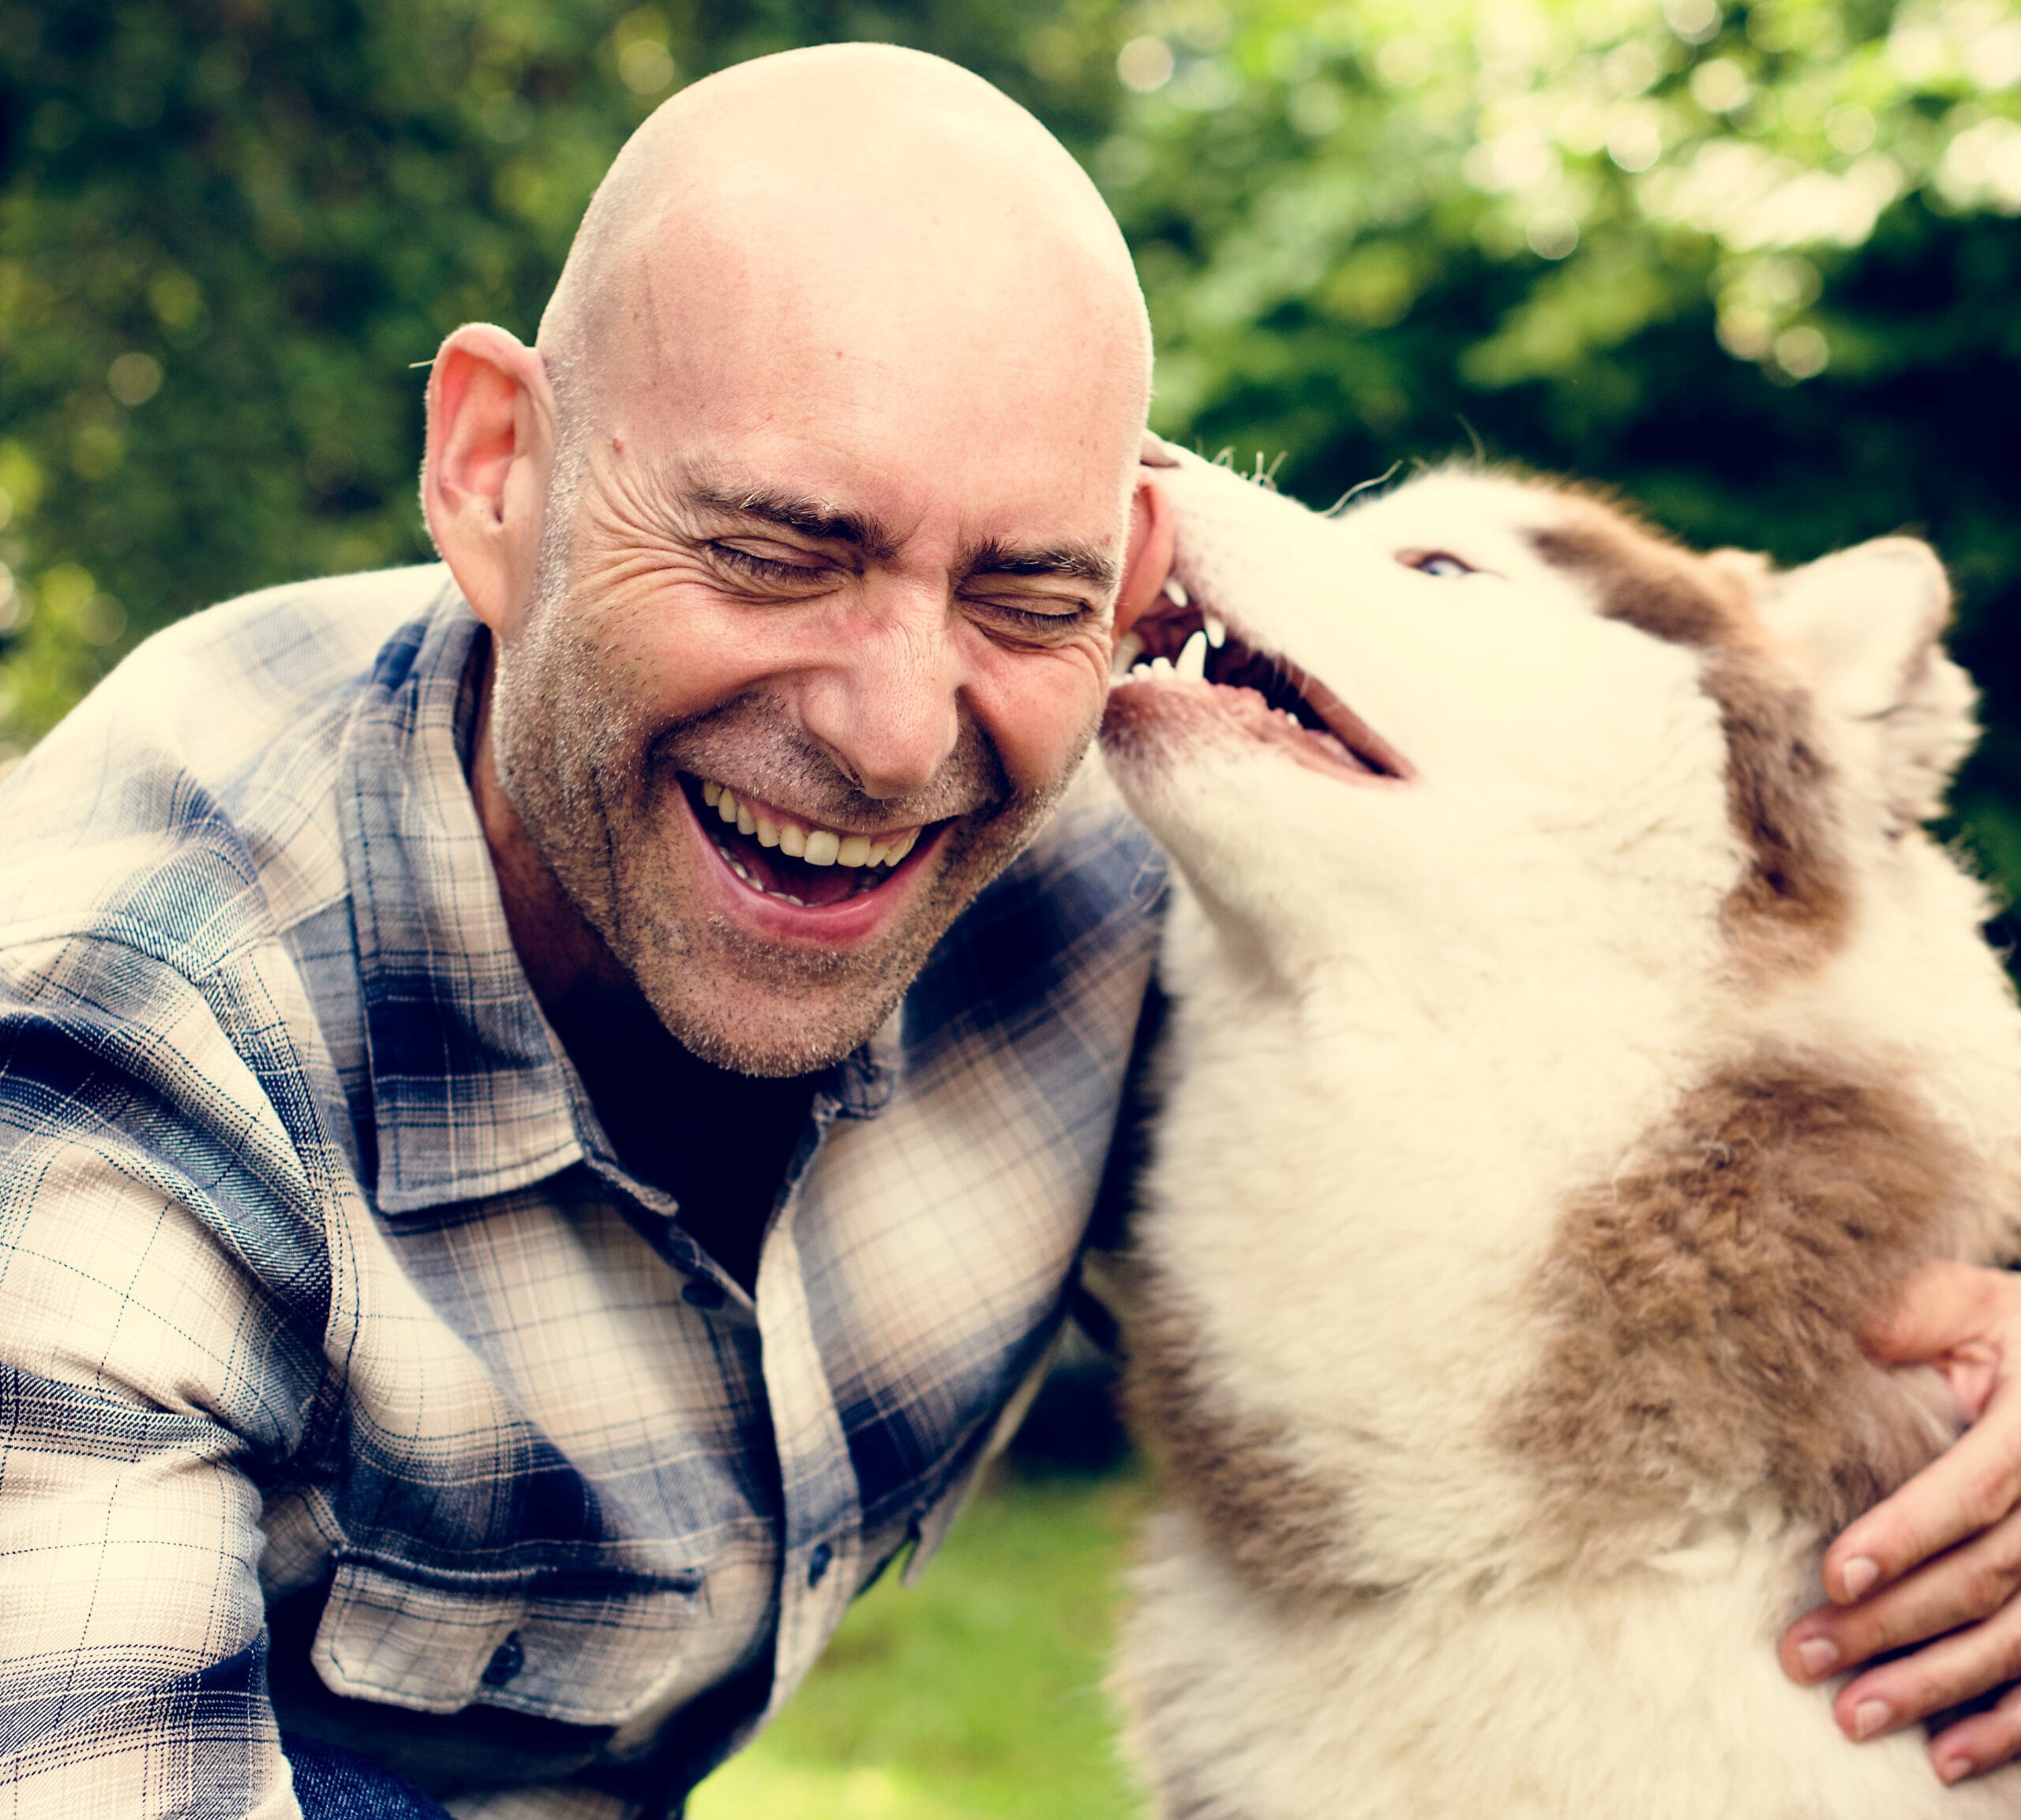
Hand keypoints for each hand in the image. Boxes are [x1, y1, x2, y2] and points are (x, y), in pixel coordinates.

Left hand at [1779, 1261, 2020, 1784]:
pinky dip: (2009, 1728)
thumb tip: (1822, 1326)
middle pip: (1989, 1577)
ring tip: (1854, 1716)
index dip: (1909, 1534)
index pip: (1978, 1488)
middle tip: (1805, 1658)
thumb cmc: (2004, 1334)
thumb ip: (1905, 1312)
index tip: (1836, 1573)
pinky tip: (1948, 1759)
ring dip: (1938, 1686)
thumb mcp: (1963, 1304)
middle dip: (1895, 1625)